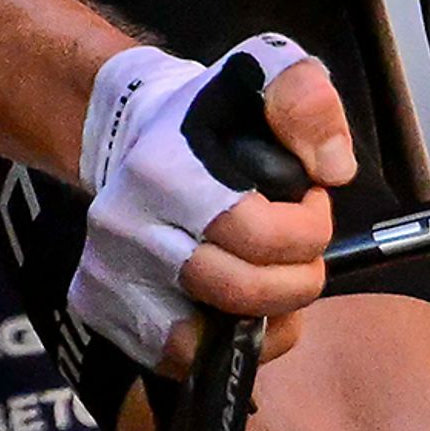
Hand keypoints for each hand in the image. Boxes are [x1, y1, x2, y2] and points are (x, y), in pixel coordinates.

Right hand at [68, 34, 354, 375]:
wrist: (124, 129)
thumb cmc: (208, 113)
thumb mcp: (265, 74)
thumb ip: (307, 103)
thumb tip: (333, 170)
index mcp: (164, 171)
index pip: (260, 236)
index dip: (309, 229)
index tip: (312, 205)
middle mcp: (124, 226)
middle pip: (239, 294)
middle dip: (296, 282)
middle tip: (303, 256)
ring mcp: (105, 271)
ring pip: (204, 342)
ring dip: (262, 323)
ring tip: (274, 288)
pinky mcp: (96, 306)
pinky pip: (173, 357)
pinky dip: (218, 344)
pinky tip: (234, 309)